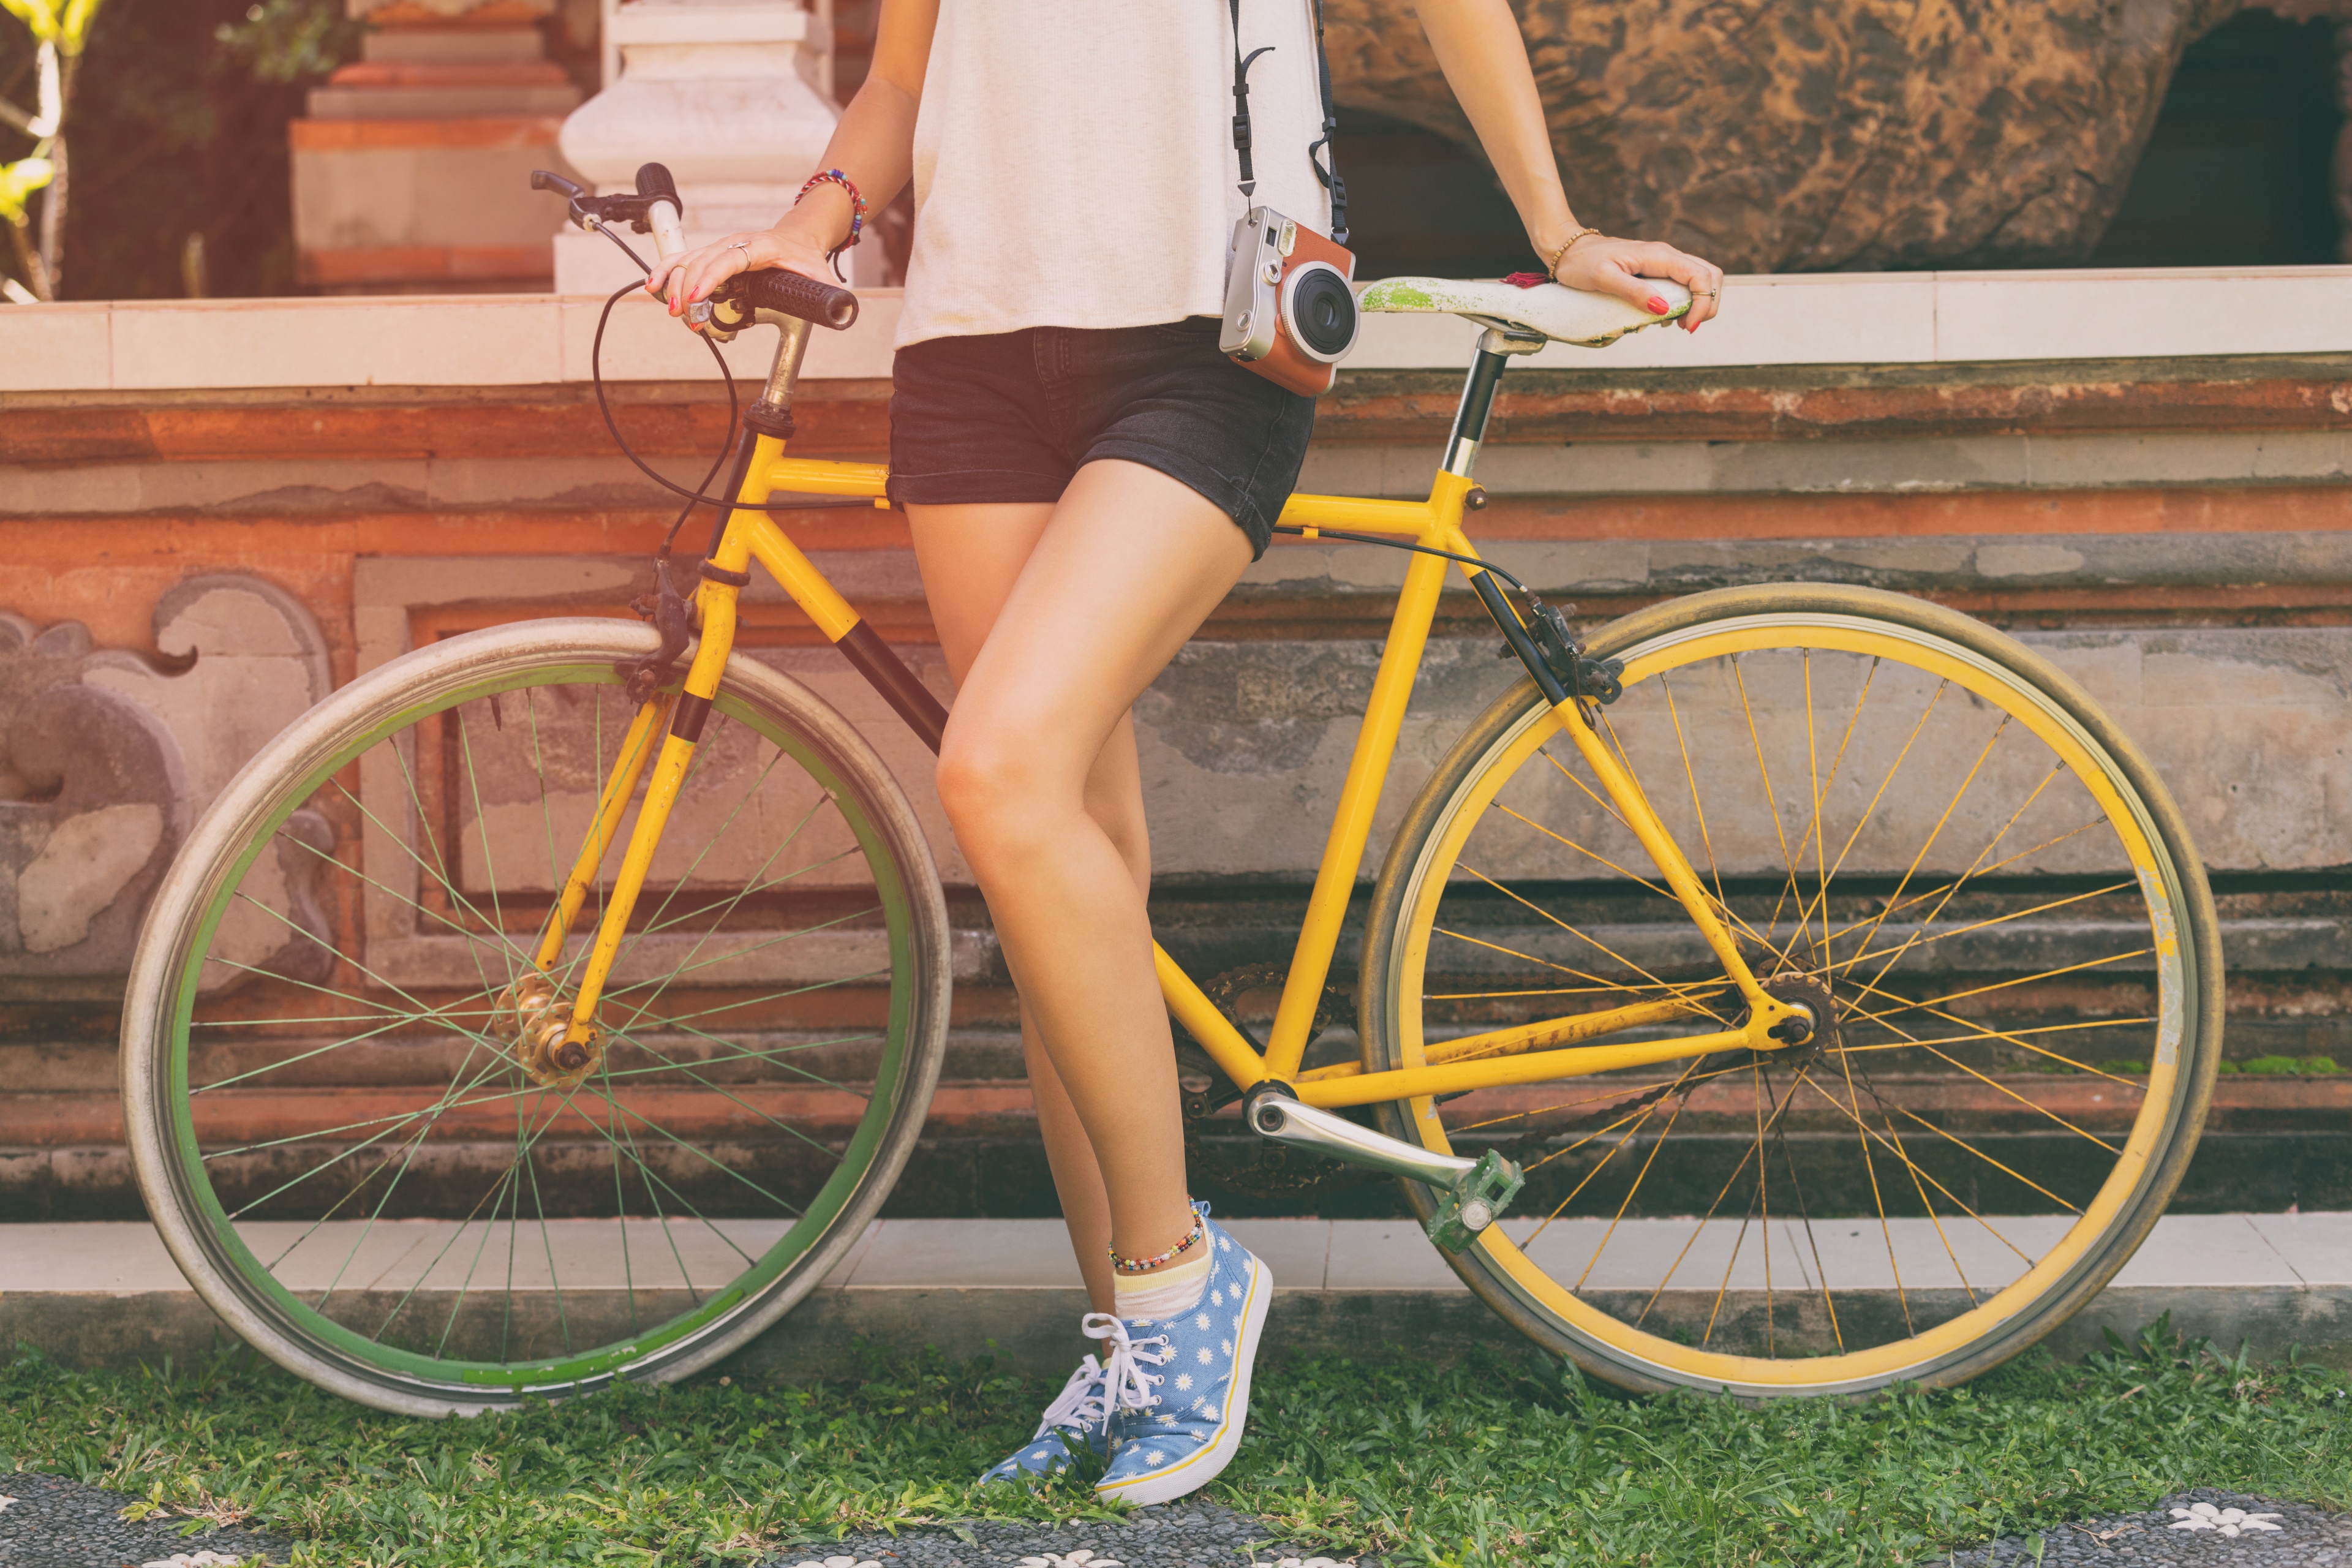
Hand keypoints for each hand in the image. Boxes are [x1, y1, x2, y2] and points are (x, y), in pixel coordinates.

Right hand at [644, 215, 837, 316]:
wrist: (799, 237)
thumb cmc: (806, 258)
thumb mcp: (821, 276)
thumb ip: (831, 295)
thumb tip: (842, 312)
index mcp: (760, 247)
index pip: (730, 259)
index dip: (711, 276)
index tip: (698, 296)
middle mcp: (736, 243)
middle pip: (703, 261)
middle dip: (688, 288)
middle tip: (684, 315)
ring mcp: (721, 248)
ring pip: (688, 259)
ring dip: (673, 281)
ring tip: (666, 305)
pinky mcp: (712, 255)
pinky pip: (684, 260)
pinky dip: (666, 272)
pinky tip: (654, 287)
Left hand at [1548, 235, 1723, 333]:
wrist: (1568, 249)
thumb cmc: (1581, 263)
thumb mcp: (1604, 279)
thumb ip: (1634, 292)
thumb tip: (1663, 309)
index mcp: (1659, 256)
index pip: (1701, 276)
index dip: (1703, 303)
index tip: (1687, 327)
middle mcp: (1667, 256)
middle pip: (1710, 275)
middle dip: (1707, 304)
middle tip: (1687, 327)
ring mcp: (1662, 262)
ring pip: (1699, 279)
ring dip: (1697, 303)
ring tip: (1676, 324)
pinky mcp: (1656, 270)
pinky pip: (1682, 283)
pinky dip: (1683, 301)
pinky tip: (1664, 316)